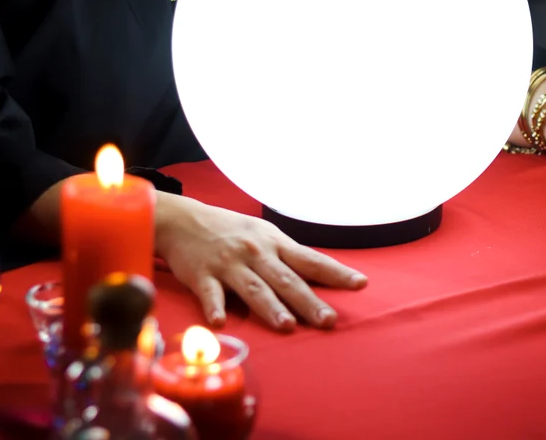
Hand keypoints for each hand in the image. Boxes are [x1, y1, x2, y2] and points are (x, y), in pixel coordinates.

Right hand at [155, 195, 367, 331]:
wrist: (185, 220)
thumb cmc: (232, 231)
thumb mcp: (264, 236)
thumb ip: (288, 258)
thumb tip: (321, 275)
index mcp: (275, 243)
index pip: (311, 260)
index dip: (336, 273)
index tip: (360, 283)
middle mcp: (256, 253)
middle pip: (286, 280)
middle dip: (308, 301)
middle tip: (328, 320)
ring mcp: (229, 264)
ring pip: (254, 288)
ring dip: (270, 307)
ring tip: (287, 325)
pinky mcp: (202, 275)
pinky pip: (210, 293)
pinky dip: (214, 307)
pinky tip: (221, 322)